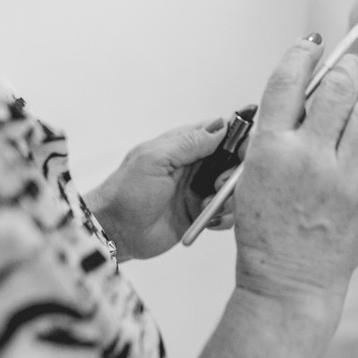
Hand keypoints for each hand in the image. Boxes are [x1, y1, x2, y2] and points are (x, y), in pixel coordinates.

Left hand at [89, 118, 227, 260]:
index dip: (238, 139)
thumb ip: (189, 143)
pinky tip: (208, 220)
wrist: (115, 232)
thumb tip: (222, 126)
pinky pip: (227, 213)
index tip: (241, 153)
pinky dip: (224, 216)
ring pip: (233, 188)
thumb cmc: (126, 192)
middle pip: (234, 161)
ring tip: (208, 204)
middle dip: (235, 172)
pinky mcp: (202, 214)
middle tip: (218, 184)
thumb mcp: (154, 159)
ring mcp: (200, 190)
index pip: (222, 132)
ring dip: (229, 197)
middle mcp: (197, 166)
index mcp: (185, 145)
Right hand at [232, 37, 357, 308]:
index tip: (312, 46)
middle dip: (347, 66)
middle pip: (339, 85)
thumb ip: (278, 127)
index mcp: (270, 149)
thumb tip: (311, 80)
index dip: (302, 53)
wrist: (289, 280)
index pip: (287, 79)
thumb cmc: (267, 225)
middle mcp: (308, 158)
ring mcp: (344, 177)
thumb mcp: (254, 170)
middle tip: (349, 68)